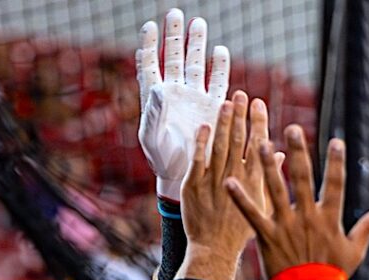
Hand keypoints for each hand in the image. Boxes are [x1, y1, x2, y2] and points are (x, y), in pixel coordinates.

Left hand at [137, 9, 229, 201]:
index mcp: (155, 99)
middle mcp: (175, 94)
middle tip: (175, 13)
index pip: (150, 66)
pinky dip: (219, 67)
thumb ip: (154, 112)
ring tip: (198, 23)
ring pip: (195, 64)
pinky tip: (219, 51)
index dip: (148, 46)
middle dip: (174, 36)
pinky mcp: (212, 106)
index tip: (149, 26)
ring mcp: (194, 98)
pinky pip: (217, 82)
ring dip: (197, 44)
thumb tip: (158, 86)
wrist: (183, 175)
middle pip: (174, 58)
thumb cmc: (162, 160)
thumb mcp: (152, 138)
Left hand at [178, 91, 268, 279]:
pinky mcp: (194, 187)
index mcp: (256, 180)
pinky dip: (201, 142)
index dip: (258, 122)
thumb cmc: (242, 234)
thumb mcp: (265, 206)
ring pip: (220, 145)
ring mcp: (214, 180)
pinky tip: (203, 127)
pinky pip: (197, 159)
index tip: (259, 103)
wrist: (216, 252)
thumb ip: (271, 178)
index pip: (259, 144)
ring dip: (223, 122)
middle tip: (242, 94)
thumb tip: (279, 155)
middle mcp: (237, 176)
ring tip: (226, 103)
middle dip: (241, 115)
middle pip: (239, 139)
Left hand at [226, 126, 368, 278]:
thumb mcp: (354, 251)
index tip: (336, 141)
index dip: (336, 162)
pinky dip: (240, 198)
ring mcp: (285, 225)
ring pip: (275, 190)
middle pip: (302, 178)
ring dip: (268, 166)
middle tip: (292, 129)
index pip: (335, 183)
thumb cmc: (331, 274)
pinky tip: (229, 182)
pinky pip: (251, 214)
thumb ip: (366, 228)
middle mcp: (306, 216)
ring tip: (260, 144)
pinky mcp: (266, 236)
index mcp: (329, 217)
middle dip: (298, 152)